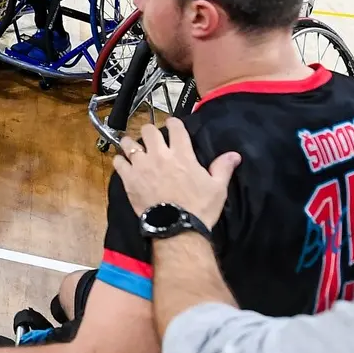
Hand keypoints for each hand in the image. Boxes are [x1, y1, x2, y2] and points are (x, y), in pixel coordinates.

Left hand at [112, 116, 239, 228]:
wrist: (177, 229)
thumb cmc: (199, 208)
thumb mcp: (217, 188)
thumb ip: (223, 168)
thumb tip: (235, 155)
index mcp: (182, 154)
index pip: (176, 127)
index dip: (174, 123)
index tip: (172, 125)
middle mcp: (160, 155)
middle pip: (149, 130)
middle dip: (151, 131)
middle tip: (152, 138)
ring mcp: (142, 166)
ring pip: (129, 143)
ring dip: (131, 143)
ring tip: (133, 147)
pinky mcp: (129, 179)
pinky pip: (119, 162)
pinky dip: (120, 161)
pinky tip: (123, 164)